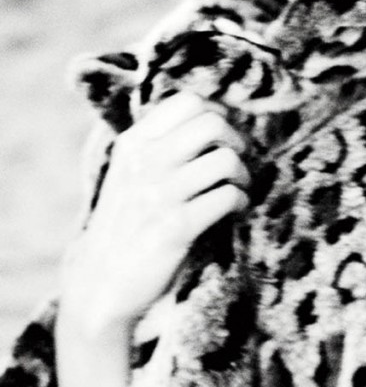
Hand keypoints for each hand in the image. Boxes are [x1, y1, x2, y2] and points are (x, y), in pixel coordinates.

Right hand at [59, 90, 248, 337]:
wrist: (101, 284)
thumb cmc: (126, 225)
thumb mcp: (129, 174)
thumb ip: (159, 145)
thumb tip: (213, 116)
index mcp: (134, 144)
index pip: (188, 102)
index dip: (217, 114)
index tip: (222, 138)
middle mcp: (144, 162)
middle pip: (212, 123)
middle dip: (236, 140)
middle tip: (237, 162)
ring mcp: (159, 194)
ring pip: (225, 159)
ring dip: (243, 174)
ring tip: (239, 188)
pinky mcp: (176, 227)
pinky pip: (228, 196)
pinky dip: (242, 201)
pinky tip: (236, 210)